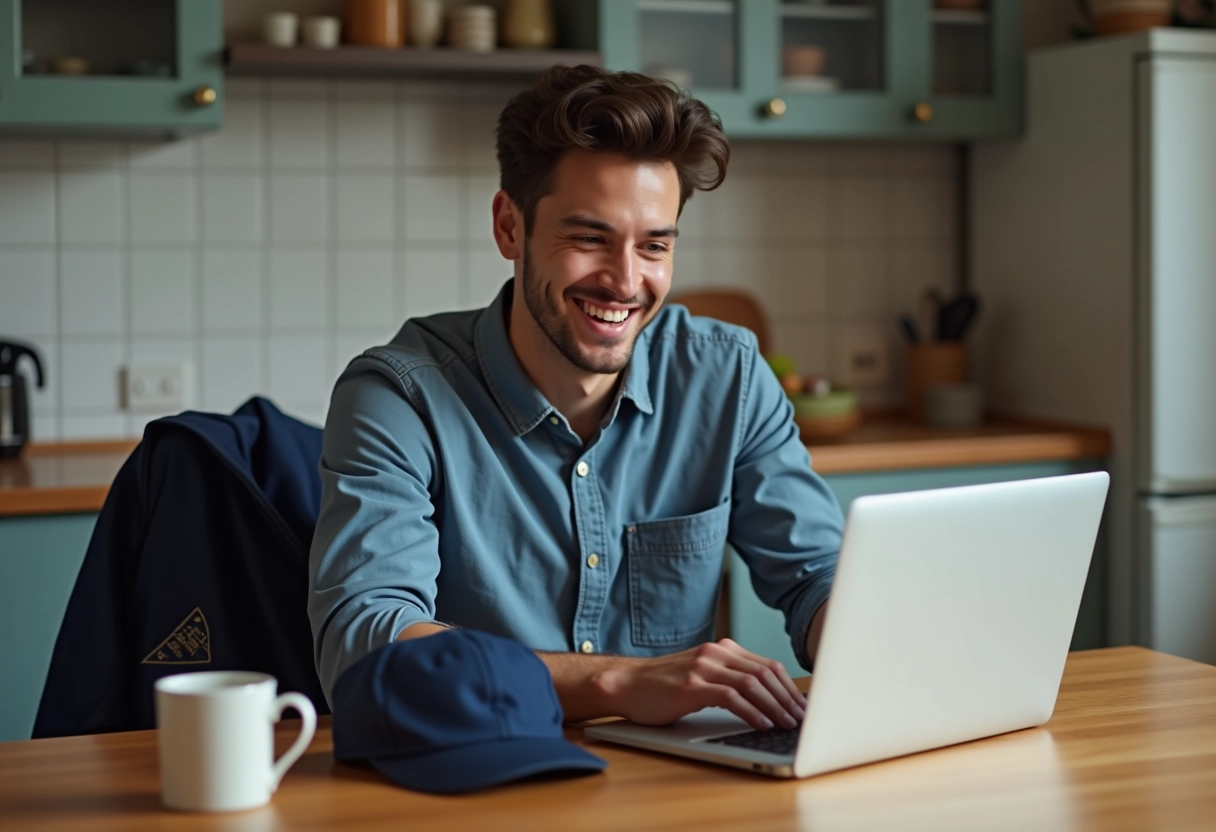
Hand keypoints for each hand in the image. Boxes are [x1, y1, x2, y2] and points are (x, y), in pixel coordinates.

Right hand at [593, 639, 805, 730]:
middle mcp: (716, 653)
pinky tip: (762, 725)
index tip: (802, 707)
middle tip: (802, 719)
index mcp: (723, 650)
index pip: (768, 665)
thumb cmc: (663, 686)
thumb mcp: (702, 676)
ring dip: (775, 707)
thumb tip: (766, 702)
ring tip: (787, 725)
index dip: (789, 687)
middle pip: (766, 673)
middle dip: (788, 698)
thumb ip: (729, 680)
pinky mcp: (692, 685)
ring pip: (752, 684)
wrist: (626, 684)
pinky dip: (752, 712)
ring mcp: (704, 667)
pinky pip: (731, 697)